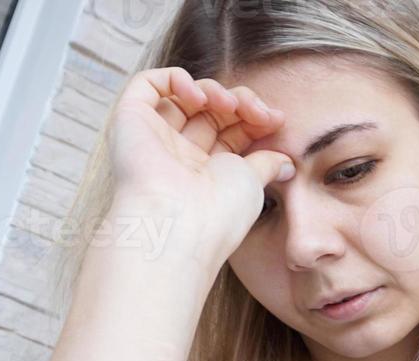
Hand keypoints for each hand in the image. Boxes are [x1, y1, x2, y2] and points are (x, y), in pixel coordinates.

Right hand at [105, 66, 293, 265]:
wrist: (178, 225)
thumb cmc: (218, 212)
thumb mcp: (253, 183)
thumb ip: (266, 165)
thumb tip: (288, 163)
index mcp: (205, 174)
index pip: (230, 131)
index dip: (254, 118)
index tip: (277, 119)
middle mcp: (178, 156)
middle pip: (210, 112)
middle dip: (240, 102)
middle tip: (259, 112)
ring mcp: (153, 138)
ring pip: (183, 96)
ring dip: (214, 90)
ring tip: (230, 104)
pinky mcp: (130, 121)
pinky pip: (149, 84)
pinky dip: (176, 79)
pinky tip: (198, 95)